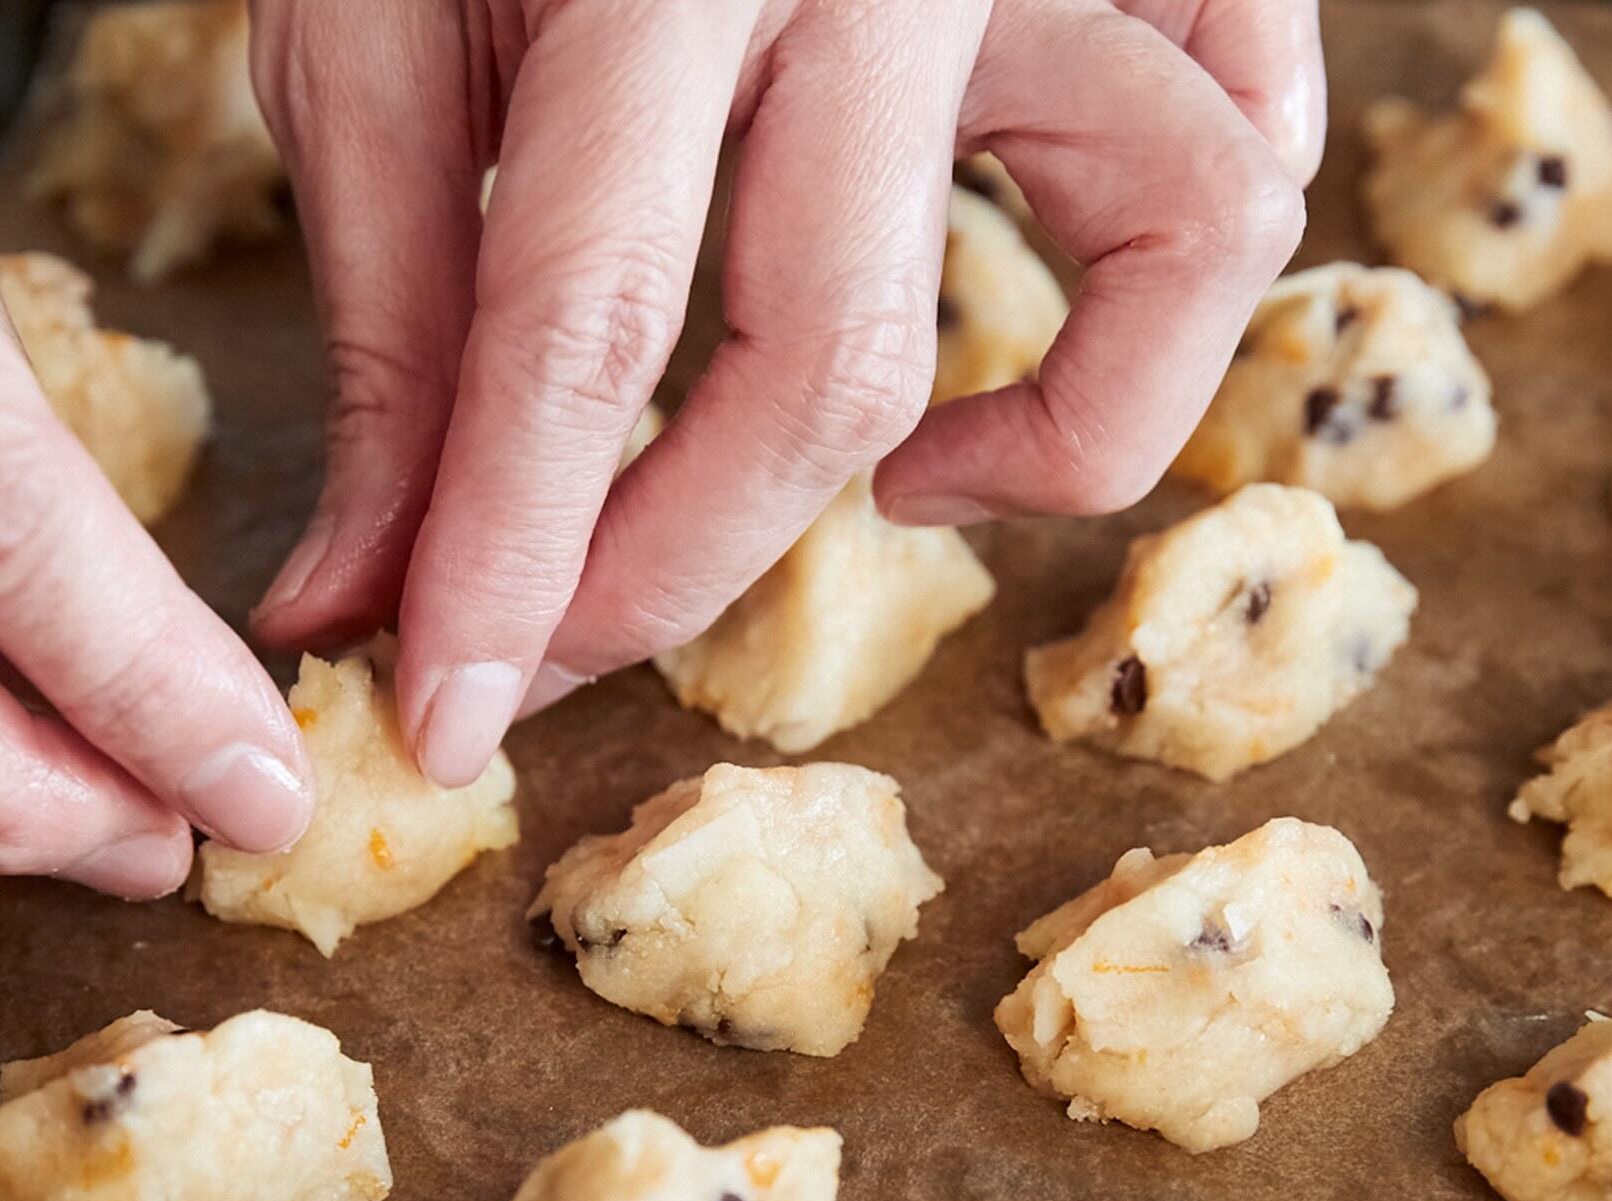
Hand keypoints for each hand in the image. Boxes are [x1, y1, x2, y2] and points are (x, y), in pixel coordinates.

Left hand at [249, 0, 1316, 784]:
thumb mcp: (377, 30)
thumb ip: (385, 322)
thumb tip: (348, 601)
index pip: (585, 320)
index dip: (512, 559)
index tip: (449, 719)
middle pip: (841, 355)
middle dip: (684, 568)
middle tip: (573, 651)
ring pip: (1172, 239)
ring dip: (1048, 446)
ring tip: (893, 489)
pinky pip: (1263, 149)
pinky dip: (1179, 305)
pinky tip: (1017, 364)